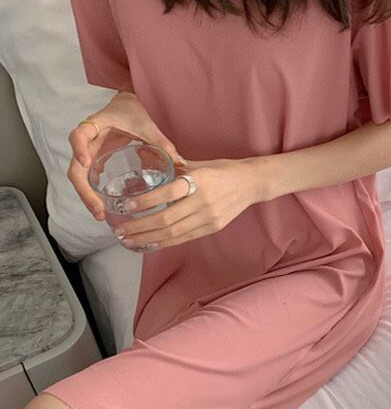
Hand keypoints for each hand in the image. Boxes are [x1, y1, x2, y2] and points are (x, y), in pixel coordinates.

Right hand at [67, 91, 186, 220]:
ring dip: (87, 196)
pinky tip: (102, 206)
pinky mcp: (96, 158)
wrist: (128, 102)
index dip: (78, 149)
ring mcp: (89, 150)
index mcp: (96, 125)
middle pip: (75, 167)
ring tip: (100, 214)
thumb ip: (162, 142)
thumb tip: (181, 162)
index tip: (85, 163)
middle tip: (98, 209)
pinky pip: (88, 177)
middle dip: (84, 190)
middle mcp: (88, 140)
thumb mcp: (147, 124)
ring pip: (79, 176)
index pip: (79, 135)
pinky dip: (93, 192)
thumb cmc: (133, 109)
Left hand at [112, 157, 266, 249]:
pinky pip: (185, 238)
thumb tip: (150, 168)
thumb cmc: (223, 170)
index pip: (168, 193)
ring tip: (129, 240)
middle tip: (121, 230)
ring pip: (174, 233)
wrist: (251, 183)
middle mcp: (204, 201)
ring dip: (149, 238)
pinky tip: (150, 244)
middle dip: (141, 227)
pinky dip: (165, 242)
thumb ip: (176, 168)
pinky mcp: (213, 227)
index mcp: (199, 180)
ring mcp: (209, 217)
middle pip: (168, 219)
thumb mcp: (199, 164)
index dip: (146, 202)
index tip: (127, 207)